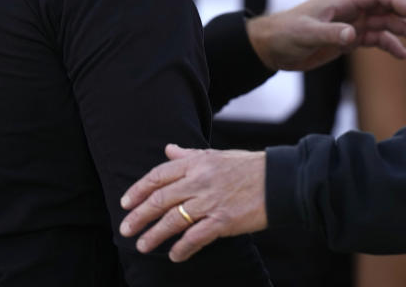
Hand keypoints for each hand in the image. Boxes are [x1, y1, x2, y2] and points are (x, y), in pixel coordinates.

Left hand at [120, 144, 266, 261]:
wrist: (280, 181)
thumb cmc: (250, 167)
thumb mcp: (217, 155)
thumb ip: (190, 154)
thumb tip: (168, 148)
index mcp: (197, 162)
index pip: (158, 175)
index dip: (138, 189)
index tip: (125, 202)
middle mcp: (199, 180)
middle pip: (160, 199)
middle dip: (139, 215)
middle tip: (125, 228)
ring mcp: (210, 201)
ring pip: (172, 220)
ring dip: (154, 235)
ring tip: (142, 246)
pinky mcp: (223, 221)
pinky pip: (195, 237)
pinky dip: (182, 248)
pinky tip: (174, 255)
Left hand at [246, 0, 405, 71]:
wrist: (270, 47)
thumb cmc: (285, 33)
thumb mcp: (307, 33)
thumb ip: (331, 33)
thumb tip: (354, 35)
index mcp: (342, 0)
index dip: (401, 2)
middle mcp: (349, 9)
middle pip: (386, 8)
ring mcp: (349, 24)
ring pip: (383, 24)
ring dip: (402, 32)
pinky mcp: (345, 39)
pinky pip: (373, 39)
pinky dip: (388, 45)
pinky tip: (401, 55)